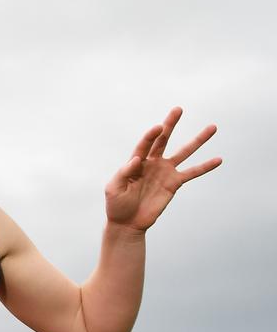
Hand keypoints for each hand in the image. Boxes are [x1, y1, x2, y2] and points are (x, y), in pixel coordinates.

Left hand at [105, 107, 221, 231]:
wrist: (128, 223)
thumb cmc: (116, 205)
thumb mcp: (113, 188)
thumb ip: (123, 173)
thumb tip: (136, 159)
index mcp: (136, 162)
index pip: (145, 144)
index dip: (151, 135)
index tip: (158, 127)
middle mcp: (152, 162)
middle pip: (163, 139)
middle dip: (170, 124)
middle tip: (178, 109)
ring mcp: (165, 171)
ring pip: (184, 152)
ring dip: (198, 140)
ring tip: (212, 127)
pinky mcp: (174, 183)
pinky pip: (192, 173)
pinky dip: (205, 166)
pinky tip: (218, 159)